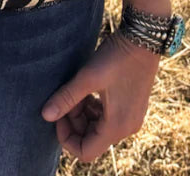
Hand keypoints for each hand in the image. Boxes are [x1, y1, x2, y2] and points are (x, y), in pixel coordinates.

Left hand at [41, 29, 160, 161]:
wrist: (143, 38)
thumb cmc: (116, 58)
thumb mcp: (88, 77)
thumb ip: (66, 98)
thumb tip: (45, 115)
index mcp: (116, 127)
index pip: (85, 151)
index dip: (66, 137)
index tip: (58, 114)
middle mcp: (126, 128)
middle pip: (91, 139)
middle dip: (74, 121)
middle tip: (66, 97)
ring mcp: (131, 118)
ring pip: (98, 128)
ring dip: (83, 114)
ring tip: (76, 90)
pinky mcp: (131, 107)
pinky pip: (108, 118)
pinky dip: (94, 108)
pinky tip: (88, 89)